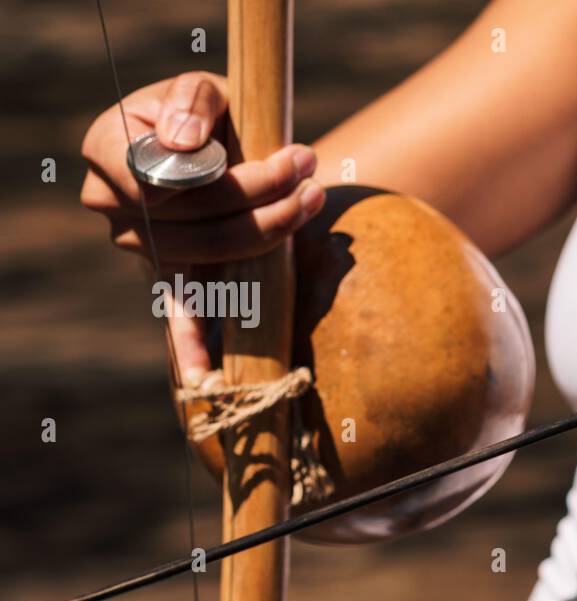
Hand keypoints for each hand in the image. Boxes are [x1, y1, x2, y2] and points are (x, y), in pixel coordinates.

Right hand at [79, 71, 324, 382]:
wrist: (214, 138)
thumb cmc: (206, 110)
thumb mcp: (201, 87)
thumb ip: (191, 101)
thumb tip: (181, 145)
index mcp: (108, 150)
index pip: (169, 180)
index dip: (230, 176)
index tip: (292, 156)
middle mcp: (113, 206)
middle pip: (199, 220)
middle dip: (266, 199)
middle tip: (313, 170)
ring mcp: (142, 246)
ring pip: (211, 254)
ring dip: (269, 232)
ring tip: (313, 197)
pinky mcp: (173, 275)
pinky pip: (178, 315)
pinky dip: (192, 348)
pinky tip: (204, 381)